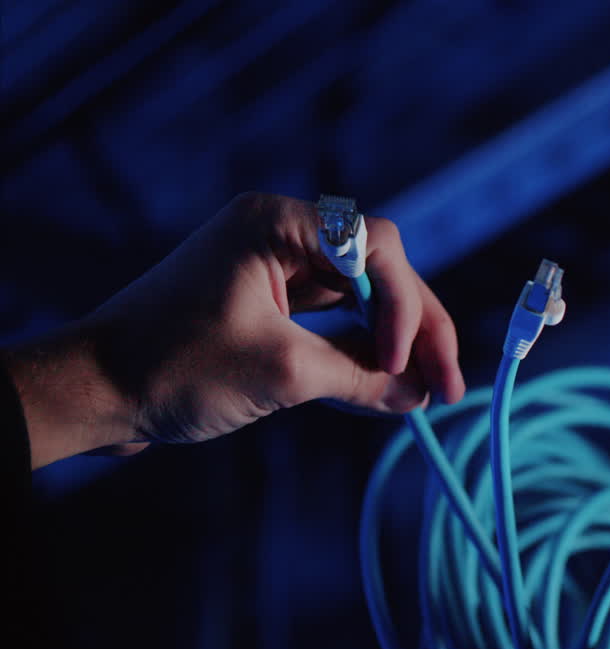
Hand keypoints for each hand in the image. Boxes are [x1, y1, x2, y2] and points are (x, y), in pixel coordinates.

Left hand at [3, 192, 465, 468]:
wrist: (95, 391)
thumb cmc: (173, 368)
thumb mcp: (280, 373)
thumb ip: (360, 379)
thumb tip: (419, 394)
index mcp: (277, 225)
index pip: (375, 248)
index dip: (404, 304)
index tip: (402, 364)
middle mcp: (282, 236)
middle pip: (380, 272)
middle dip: (416, 328)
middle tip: (448, 384)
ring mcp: (277, 270)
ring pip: (364, 299)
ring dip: (397, 345)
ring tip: (431, 392)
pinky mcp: (272, 304)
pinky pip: (336, 322)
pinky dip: (363, 354)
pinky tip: (390, 388)